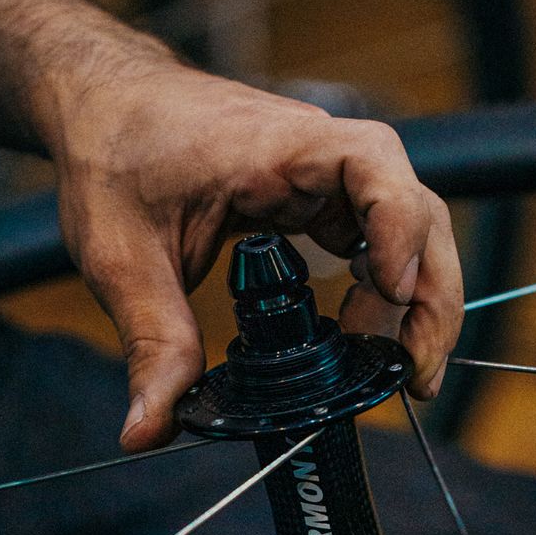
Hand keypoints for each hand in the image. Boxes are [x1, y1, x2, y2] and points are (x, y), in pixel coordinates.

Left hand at [48, 62, 463, 447]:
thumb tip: (150, 430)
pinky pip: (379, 242)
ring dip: (415, 303)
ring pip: (411, 231)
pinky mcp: (322, 199)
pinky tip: (362, 339)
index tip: (392, 293)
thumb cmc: (115, 150)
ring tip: (392, 371)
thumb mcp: (122, 254)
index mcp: (282, 147)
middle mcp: (321, 155)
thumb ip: (150, 342)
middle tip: (414, 377)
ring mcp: (328, 177)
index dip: (398, 231)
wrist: (105, 104)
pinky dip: (385, 293)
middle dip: (430, 297)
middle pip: (418, 213)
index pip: (375, 168)